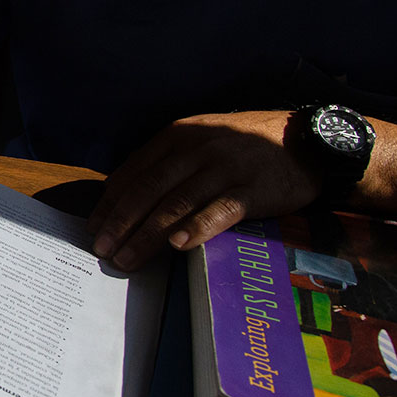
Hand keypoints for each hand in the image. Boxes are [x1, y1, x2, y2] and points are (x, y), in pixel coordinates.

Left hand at [88, 111, 319, 270]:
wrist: (304, 139)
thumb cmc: (243, 147)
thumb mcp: (199, 141)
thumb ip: (164, 163)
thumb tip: (122, 193)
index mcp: (176, 137)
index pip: (134, 174)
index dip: (111, 204)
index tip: (93, 229)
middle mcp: (195, 150)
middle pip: (149, 190)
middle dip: (120, 223)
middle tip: (101, 250)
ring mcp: (224, 168)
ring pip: (177, 204)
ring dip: (147, 234)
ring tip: (127, 259)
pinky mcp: (252, 189)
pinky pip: (220, 210)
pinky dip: (197, 227)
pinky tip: (178, 245)